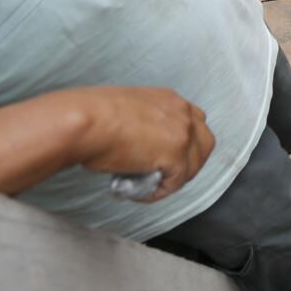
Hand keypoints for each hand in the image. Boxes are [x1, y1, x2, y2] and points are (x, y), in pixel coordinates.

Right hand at [69, 86, 215, 202]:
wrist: (85, 121)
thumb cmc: (92, 116)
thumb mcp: (126, 109)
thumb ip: (142, 123)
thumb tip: (139, 144)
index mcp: (169, 99)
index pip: (193, 122)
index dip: (184, 143)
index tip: (167, 157)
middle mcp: (181, 111)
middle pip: (204, 143)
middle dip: (189, 163)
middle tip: (164, 176)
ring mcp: (182, 132)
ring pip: (193, 166)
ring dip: (172, 179)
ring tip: (147, 186)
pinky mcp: (176, 154)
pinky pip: (175, 182)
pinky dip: (158, 192)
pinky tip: (137, 192)